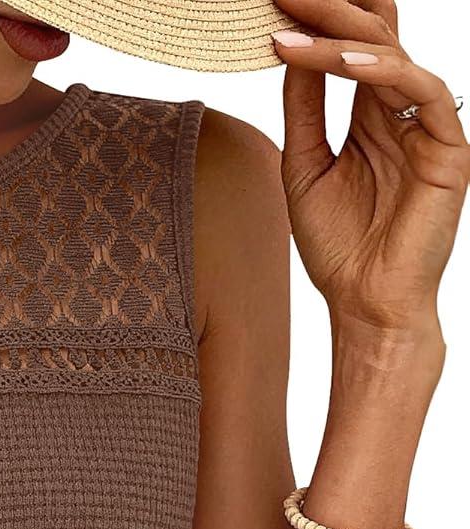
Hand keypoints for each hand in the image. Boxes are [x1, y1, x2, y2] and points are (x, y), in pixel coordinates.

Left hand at [270, 0, 468, 335]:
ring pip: (393, 55)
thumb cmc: (339, 247)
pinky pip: (422, 91)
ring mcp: (429, 126)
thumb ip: (303, 108)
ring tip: (296, 22)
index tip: (272, 2)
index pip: (353, 43)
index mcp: (372, 112)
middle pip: (375, 34)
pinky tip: (343, 61)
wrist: (365, 305)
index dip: (319, 17)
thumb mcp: (304, 166)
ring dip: (342, 34)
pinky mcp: (449, 148)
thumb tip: (289, 47)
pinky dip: (382, 71)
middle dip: (329, 7)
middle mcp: (403, 110)